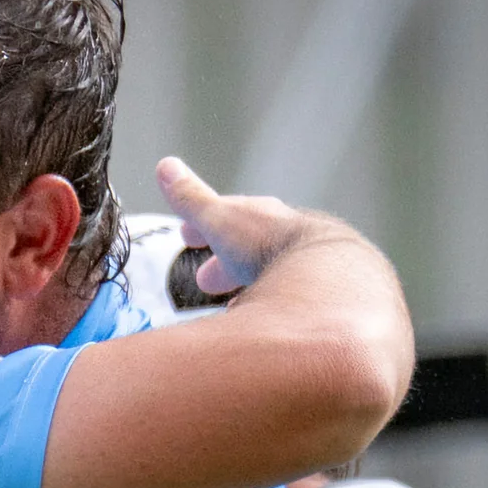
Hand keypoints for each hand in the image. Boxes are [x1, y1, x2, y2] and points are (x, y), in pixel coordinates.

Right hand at [155, 157, 332, 293]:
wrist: (321, 273)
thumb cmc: (267, 242)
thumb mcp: (217, 218)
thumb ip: (191, 198)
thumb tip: (166, 166)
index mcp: (257, 217)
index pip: (226, 215)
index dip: (204, 226)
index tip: (188, 235)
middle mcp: (282, 236)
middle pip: (248, 247)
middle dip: (225, 262)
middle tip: (207, 279)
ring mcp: (299, 265)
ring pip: (268, 273)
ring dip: (248, 285)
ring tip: (233, 305)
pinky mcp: (311, 294)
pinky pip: (284, 298)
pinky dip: (267, 306)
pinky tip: (260, 322)